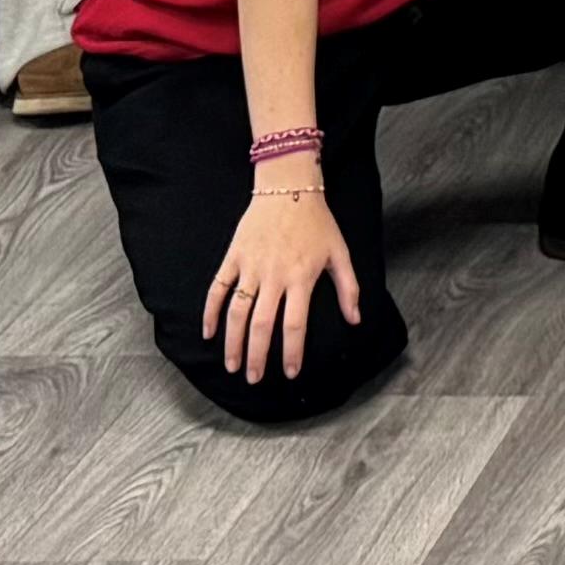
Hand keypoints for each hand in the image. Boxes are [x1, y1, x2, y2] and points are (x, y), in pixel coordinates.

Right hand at [208, 185, 365, 384]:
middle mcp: (273, 276)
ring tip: (232, 365)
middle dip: (257, 356)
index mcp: (301, 278)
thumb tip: (355, 320)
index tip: (289, 373)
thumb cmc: (317, 221)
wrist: (288, 186)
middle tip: (254, 379)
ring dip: (232, 342)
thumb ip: (349, 288)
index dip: (291, 352)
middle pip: (261, 325)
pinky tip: (209, 333)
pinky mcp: (234, 257)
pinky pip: (217, 288)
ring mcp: (250, 266)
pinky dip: (210, 311)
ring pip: (236, 312)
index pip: (294, 325)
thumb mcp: (340, 252)